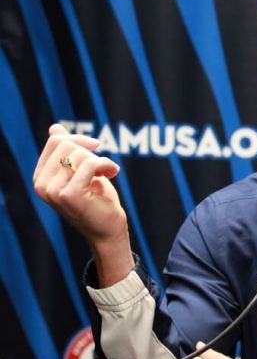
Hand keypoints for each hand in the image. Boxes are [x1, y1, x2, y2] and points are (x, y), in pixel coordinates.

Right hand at [33, 124, 132, 285]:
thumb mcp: (80, 171)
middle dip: (90, 151)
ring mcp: (53, 191)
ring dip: (100, 161)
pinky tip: (112, 173)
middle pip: (66, 144)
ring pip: (79, 154)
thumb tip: (55, 128)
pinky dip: (106, 165)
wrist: (108, 230)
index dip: (79, 139)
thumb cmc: (97, 200)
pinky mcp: (69, 195)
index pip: (56, 141)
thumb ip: (66, 151)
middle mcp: (41, 184)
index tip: (96, 147)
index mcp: (41, 177)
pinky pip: (89, 164)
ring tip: (107, 174)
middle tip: (103, 166)